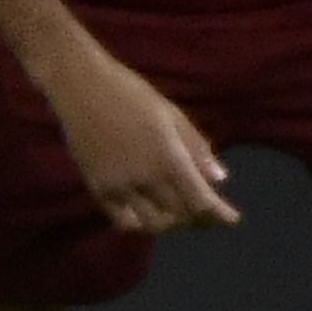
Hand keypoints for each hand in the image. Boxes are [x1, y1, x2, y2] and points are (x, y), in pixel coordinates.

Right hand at [36, 50, 237, 234]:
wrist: (79, 85)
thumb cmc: (130, 92)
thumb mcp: (171, 114)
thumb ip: (196, 148)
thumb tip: (221, 178)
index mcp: (168, 158)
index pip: (201, 201)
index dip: (220, 215)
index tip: (231, 219)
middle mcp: (146, 178)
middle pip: (180, 216)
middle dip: (199, 219)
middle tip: (206, 213)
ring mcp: (119, 186)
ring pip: (153, 224)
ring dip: (170, 223)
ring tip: (176, 212)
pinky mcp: (97, 188)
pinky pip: (123, 221)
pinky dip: (140, 223)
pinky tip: (146, 211)